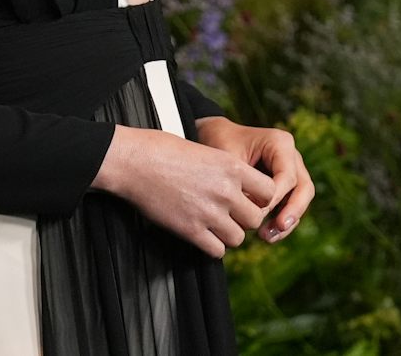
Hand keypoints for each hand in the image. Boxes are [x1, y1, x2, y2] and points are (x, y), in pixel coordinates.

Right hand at [91, 124, 277, 258]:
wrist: (130, 160)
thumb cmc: (160, 149)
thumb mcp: (202, 150)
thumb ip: (225, 170)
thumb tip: (239, 186)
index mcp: (232, 166)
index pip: (269, 192)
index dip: (259, 197)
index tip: (245, 197)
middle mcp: (226, 190)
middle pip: (255, 219)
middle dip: (243, 219)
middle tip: (227, 214)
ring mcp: (209, 212)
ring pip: (238, 238)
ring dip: (227, 234)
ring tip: (212, 225)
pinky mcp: (191, 230)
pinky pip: (217, 251)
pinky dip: (211, 246)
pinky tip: (200, 234)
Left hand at [192, 116, 313, 242]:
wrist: (215, 136)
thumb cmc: (220, 142)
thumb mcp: (227, 156)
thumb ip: (242, 181)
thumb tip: (253, 212)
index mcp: (280, 143)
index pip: (287, 176)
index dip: (274, 196)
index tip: (256, 211)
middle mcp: (292, 157)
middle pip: (304, 188)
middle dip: (293, 211)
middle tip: (280, 227)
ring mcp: (292, 172)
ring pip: (300, 201)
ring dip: (288, 221)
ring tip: (267, 237)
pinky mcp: (286, 187)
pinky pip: (289, 206)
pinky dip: (281, 222)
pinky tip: (266, 236)